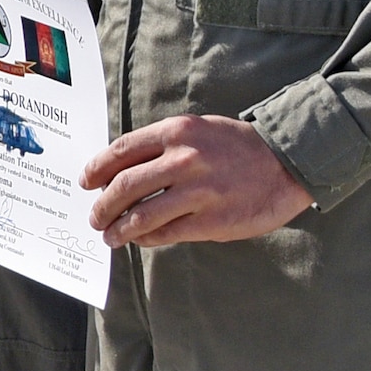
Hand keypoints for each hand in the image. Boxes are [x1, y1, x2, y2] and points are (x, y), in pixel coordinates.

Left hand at [81, 115, 313, 247]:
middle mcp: (183, 159)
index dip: (97, 168)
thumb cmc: (236, 146)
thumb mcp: (197, 130)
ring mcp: (198, 192)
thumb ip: (162, 146)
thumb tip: (123, 170)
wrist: (285, 162)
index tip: (86, 182)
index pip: (121, 151)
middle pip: (125, 185)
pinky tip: (139, 240)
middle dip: (103, 204)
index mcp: (176, 132)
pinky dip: (147, 238)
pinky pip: (167, 233)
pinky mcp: (211, 221)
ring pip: (142, 214)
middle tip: (94, 216)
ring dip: (119, 228)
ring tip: (110, 235)